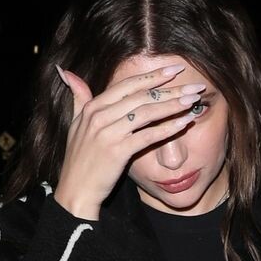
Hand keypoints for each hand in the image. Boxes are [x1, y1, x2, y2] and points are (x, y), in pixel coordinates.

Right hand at [53, 63, 208, 219]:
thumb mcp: (76, 124)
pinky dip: (167, 128)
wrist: (75, 191)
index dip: (153, 76)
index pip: (128, 85)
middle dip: (170, 88)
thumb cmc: (79, 160)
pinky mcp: (118, 151)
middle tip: (194, 86)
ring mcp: (108, 133)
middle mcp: (99, 116)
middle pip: (141, 95)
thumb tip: (66, 72)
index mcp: (93, 107)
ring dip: (173, 105)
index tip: (175, 69)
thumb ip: (78, 97)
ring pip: (147, 112)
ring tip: (193, 101)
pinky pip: (147, 136)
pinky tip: (184, 123)